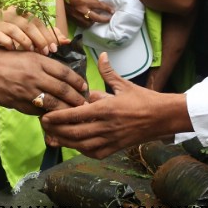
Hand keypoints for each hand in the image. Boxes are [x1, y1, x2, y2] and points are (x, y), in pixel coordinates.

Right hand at [0, 6, 58, 53]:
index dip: (49, 33)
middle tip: (48, 52)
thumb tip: (64, 39)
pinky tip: (15, 52)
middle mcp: (11, 15)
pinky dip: (10, 44)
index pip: (39, 21)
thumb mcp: (20, 26)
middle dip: (41, 39)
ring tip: (34, 53)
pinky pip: (1, 37)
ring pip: (17, 30)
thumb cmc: (0, 27)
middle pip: (30, 25)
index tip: (57, 46)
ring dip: (27, 42)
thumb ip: (40, 32)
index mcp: (20, 12)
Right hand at [0, 48, 87, 113]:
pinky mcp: (17, 103)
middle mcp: (34, 75)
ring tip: (73, 115)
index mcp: (38, 61)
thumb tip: (60, 75)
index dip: (77, 81)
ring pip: (52, 104)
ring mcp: (26, 90)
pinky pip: (36, 111)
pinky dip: (46, 115)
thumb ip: (42, 64)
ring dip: (65, 110)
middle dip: (76, 99)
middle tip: (85, 105)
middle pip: (62, 89)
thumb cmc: (2, 59)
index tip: (85, 88)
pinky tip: (53, 119)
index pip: (65, 72)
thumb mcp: (25, 55)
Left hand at [41, 53, 190, 157]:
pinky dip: (81, 149)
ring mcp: (111, 139)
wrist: (163, 117)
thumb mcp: (125, 84)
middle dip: (56, 131)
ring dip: (65, 142)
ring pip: (81, 145)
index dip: (58, 117)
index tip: (44, 116)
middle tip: (44, 126)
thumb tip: (100, 55)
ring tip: (53, 137)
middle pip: (74, 133)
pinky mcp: (116, 148)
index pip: (75, 114)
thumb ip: (108, 72)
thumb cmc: (144, 99)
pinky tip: (75, 144)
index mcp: (106, 108)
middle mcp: (106, 126)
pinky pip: (94, 152)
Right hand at [61, 0, 112, 27]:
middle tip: (109, 19)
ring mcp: (78, 16)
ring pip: (90, 23)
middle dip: (104, 19)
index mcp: (86, 1)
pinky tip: (90, 21)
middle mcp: (83, 10)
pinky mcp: (74, 19)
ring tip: (99, 20)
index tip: (113, 11)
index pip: (100, 6)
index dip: (107, 9)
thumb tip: (100, 1)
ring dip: (95, 22)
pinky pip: (83, 24)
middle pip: (96, 18)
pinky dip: (88, 23)